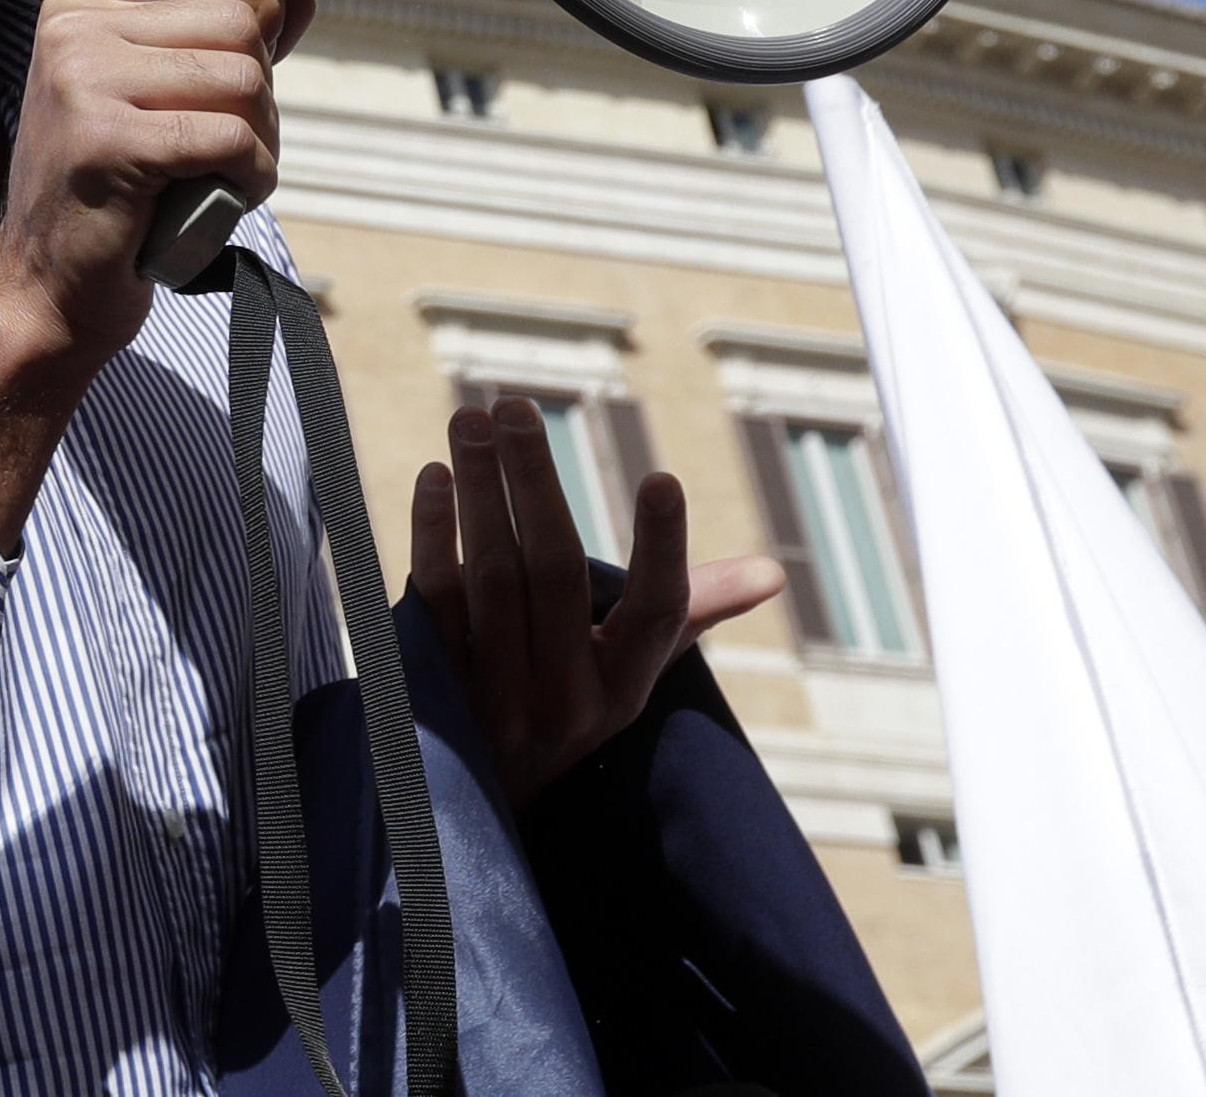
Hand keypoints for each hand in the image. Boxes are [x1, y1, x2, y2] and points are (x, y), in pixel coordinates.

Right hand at [0, 0, 311, 547]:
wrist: (46, 291)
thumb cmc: (108, 198)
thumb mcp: (158, 102)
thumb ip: (222, 46)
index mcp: (80, 4)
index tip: (245, 59)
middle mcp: (74, 29)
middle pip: (239, 20)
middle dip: (261, 90)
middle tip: (229, 143)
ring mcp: (82, 80)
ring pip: (245, 78)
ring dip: (259, 140)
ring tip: (220, 175)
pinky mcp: (105, 140)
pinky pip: (231, 138)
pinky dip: (248, 177)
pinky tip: (218, 200)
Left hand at [410, 397, 785, 808]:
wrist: (469, 801)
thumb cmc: (566, 702)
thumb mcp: (628, 671)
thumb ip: (690, 609)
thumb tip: (773, 571)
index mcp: (623, 688)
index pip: (657, 615)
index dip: (664, 548)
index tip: (663, 476)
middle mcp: (565, 701)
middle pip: (556, 575)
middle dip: (535, 481)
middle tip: (514, 404)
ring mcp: (496, 700)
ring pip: (492, 579)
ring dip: (481, 491)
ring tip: (471, 418)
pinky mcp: (435, 689)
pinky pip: (435, 604)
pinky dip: (432, 536)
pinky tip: (435, 478)